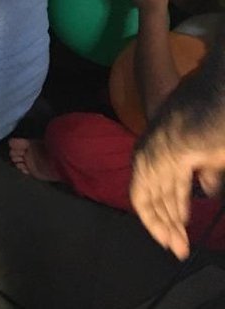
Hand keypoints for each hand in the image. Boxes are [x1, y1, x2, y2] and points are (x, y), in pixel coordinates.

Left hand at [131, 119, 224, 259]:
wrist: (212, 110)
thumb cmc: (218, 126)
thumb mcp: (216, 156)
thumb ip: (209, 174)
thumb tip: (208, 191)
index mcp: (169, 151)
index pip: (168, 188)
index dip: (176, 210)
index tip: (184, 230)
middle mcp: (152, 156)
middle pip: (158, 196)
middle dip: (170, 223)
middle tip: (181, 247)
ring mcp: (147, 159)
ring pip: (149, 200)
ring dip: (163, 226)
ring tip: (177, 247)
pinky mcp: (146, 165)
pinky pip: (142, 198)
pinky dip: (151, 219)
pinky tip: (163, 236)